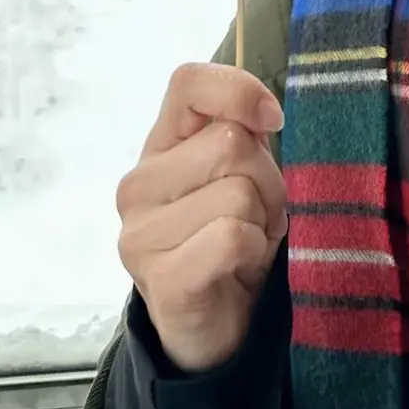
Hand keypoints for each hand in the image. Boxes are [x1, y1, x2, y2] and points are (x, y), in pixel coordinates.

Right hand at [116, 63, 287, 371]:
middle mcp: (137, 185)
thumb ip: (244, 132)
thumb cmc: (236, 235)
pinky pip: (231, 238)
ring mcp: (141, 235)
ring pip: (237, 193)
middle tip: (258, 214)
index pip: (188, 82)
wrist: (219, 325)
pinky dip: (253, 251)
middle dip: (267, 179)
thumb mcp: (244, 173)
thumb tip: (266, 112)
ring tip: (247, 243)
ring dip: (262, 220)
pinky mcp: (160, 281)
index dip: (239, 91)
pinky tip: (237, 268)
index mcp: (160, 146)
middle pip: (231, 143)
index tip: (271, 120)